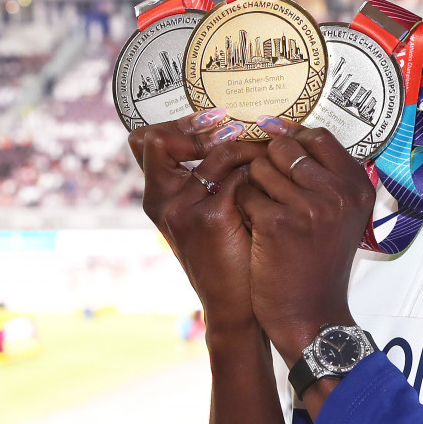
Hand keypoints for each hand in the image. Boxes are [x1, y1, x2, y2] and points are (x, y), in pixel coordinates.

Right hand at [130, 110, 268, 335]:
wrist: (237, 305)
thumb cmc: (228, 255)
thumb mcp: (204, 216)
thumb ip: (203, 180)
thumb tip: (224, 131)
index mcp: (157, 197)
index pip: (146, 140)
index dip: (178, 123)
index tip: (213, 118)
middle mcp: (161, 200)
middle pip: (164, 138)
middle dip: (204, 126)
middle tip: (238, 125)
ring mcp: (183, 209)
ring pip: (216, 151)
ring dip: (247, 146)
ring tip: (267, 151)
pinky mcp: (211, 218)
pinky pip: (239, 174)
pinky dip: (259, 170)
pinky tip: (275, 177)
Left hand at [229, 119, 375, 360]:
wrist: (311, 315)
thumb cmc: (318, 263)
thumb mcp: (340, 216)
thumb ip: (324, 177)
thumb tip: (285, 133)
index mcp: (356, 187)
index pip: (318, 137)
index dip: (290, 134)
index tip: (271, 136)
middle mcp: (338, 193)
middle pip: (285, 147)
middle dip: (266, 163)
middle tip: (265, 190)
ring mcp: (309, 207)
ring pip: (259, 168)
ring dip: (251, 186)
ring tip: (260, 212)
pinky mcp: (278, 224)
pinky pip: (244, 193)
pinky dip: (241, 208)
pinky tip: (252, 228)